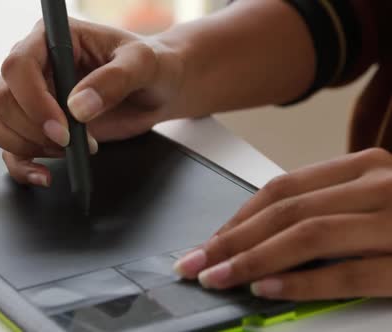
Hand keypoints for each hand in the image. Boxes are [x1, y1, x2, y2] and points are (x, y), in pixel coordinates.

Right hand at [0, 18, 185, 186]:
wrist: (157, 89)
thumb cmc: (150, 66)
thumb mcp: (141, 64)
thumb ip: (113, 80)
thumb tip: (78, 107)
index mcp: (51, 39)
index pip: (18, 66)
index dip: (33, 101)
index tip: (63, 128)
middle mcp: (34, 66)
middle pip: (1, 100)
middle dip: (32, 130)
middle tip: (71, 141)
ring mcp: (31, 98)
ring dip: (25, 146)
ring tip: (67, 151)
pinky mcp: (36, 126)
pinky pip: (8, 148)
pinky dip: (21, 165)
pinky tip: (44, 175)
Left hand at [174, 148, 391, 299]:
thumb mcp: (370, 200)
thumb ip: (325, 210)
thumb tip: (259, 238)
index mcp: (363, 168)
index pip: (281, 190)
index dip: (237, 217)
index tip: (207, 241)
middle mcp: (379, 185)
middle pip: (285, 211)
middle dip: (231, 239)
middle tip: (193, 262)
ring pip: (308, 235)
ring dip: (253, 259)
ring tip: (217, 278)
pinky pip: (349, 272)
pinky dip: (303, 282)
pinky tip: (267, 289)